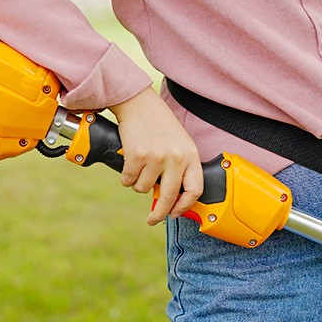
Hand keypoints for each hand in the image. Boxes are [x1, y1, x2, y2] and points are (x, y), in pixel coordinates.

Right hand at [109, 87, 202, 225]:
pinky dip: (125, 176)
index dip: (184, 206)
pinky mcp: (137, 156)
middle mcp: (176, 157)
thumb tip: (171, 199)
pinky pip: (129, 180)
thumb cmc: (157, 124)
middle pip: (169, 198)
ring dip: (138, 183)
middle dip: (159, 214)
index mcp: (190, 155)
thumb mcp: (177, 144)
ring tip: (139, 166)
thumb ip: (179, 168)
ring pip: (143, 189)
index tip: (175, 213)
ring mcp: (156, 157)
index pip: (195, 190)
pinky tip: (129, 163)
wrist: (138, 103)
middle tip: (152, 219)